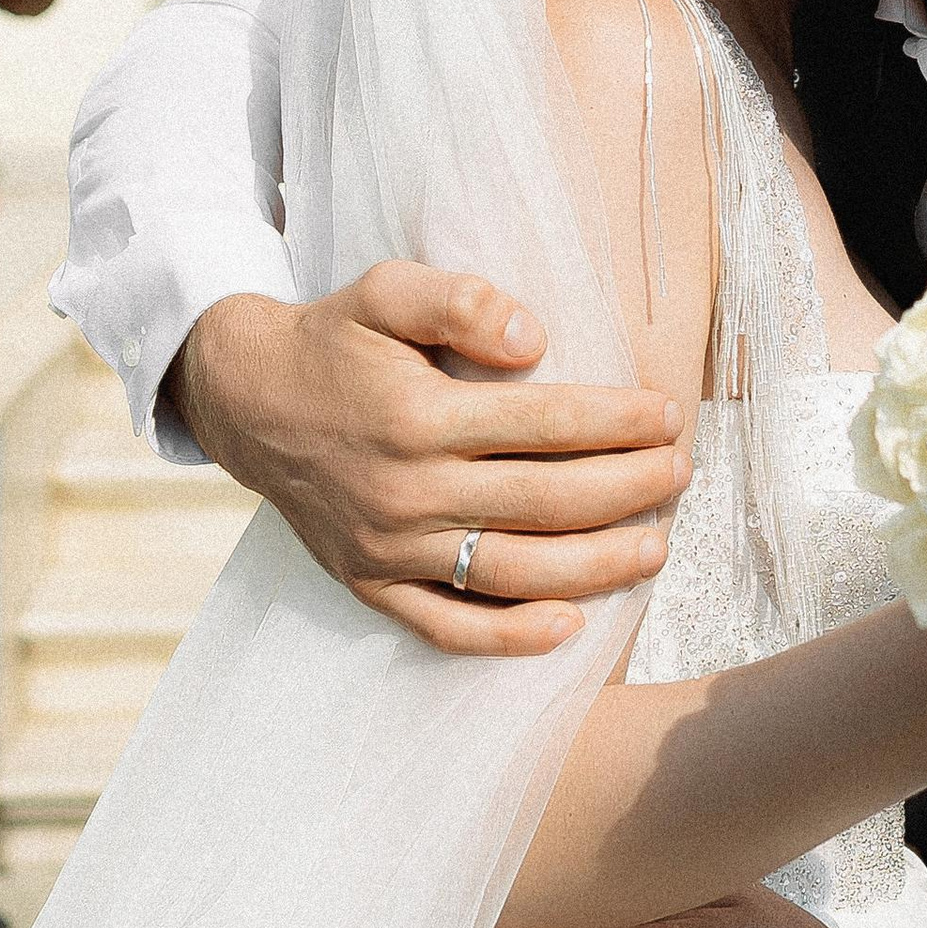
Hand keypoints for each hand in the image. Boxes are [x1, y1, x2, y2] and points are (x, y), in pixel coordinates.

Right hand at [174, 263, 692, 652]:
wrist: (245, 399)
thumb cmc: (333, 340)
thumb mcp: (385, 290)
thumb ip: (460, 301)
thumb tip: (534, 337)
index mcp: (418, 416)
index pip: (546, 423)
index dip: (618, 422)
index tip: (668, 415)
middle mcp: (406, 490)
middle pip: (546, 502)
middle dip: (629, 490)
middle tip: (680, 474)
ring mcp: (388, 547)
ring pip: (512, 573)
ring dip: (596, 567)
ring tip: (656, 547)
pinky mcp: (370, 584)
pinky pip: (446, 627)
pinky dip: (510, 638)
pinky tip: (570, 625)